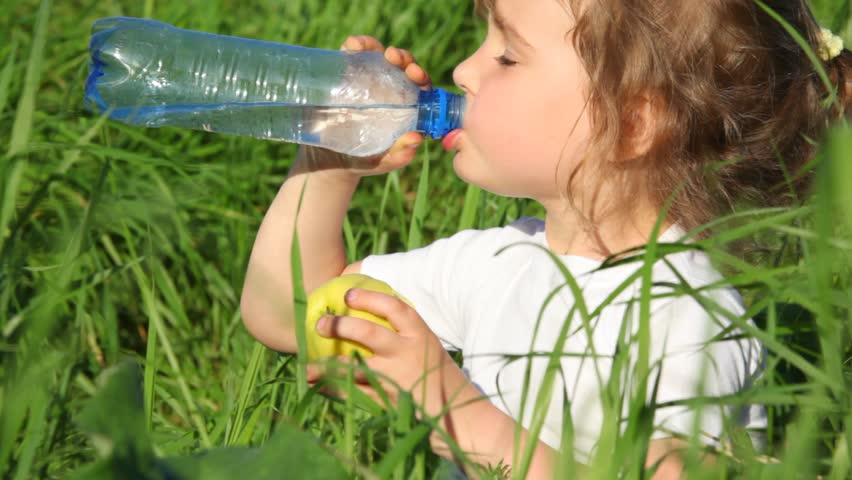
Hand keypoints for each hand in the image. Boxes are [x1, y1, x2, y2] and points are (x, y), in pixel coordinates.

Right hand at [295, 35, 433, 177]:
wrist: (329, 161)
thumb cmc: (363, 162)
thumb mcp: (382, 161)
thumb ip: (399, 154)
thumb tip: (416, 139)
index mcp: (406, 107)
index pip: (420, 86)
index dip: (421, 77)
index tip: (414, 73)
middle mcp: (390, 89)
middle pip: (402, 66)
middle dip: (402, 58)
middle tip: (394, 57)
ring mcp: (368, 80)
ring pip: (378, 55)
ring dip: (376, 46)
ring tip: (365, 47)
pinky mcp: (347, 75)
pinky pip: (353, 55)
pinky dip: (355, 45)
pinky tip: (351, 45)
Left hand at [305, 286, 466, 420]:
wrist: (458, 417)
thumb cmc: (439, 379)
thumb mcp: (428, 350)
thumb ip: (405, 338)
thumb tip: (367, 325)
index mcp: (420, 335)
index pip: (394, 308)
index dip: (369, 299)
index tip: (348, 296)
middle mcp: (407, 353)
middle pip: (368, 334)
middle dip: (340, 326)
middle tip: (320, 324)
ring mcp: (396, 378)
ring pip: (355, 366)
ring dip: (328, 365)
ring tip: (307, 366)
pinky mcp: (388, 400)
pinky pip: (354, 392)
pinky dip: (334, 389)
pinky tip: (319, 387)